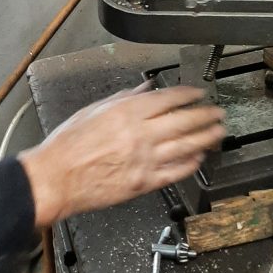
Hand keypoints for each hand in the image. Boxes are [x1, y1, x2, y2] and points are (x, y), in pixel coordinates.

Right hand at [17, 85, 224, 226]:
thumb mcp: (94, 110)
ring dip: (205, 138)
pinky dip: (190, 164)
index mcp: (127, 113)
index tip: (199, 94)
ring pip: (185, 146)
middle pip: (183, 121)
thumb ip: (124, 98)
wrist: (55, 179)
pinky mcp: (143, 183)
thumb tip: (146, 89)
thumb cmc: (68, 145)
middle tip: (218, 112)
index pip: (168, 99)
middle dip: (205, 116)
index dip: (188, 95)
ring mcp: (144, 160)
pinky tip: (199, 158)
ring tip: (218, 133)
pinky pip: (174, 172)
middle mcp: (140, 135)